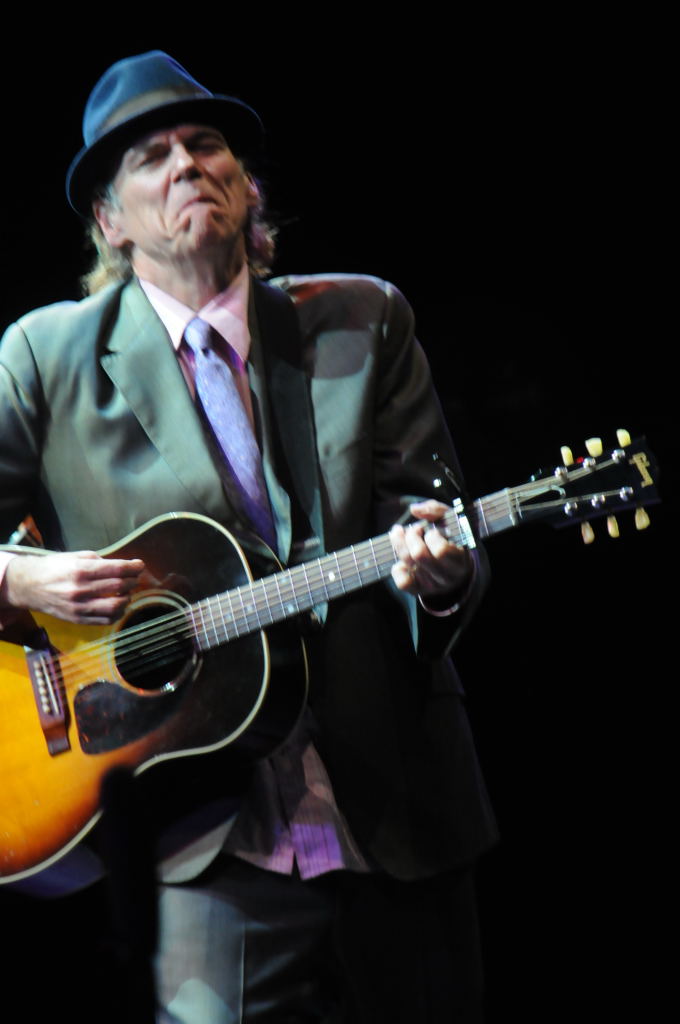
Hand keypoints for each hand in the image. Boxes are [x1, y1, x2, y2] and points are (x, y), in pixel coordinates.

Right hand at [1, 551, 144, 623]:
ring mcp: (79, 607)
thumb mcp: (75, 557)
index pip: (116, 570)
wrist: (28, 586)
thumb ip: (99, 561)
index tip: (140, 565)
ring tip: (127, 592)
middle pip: (118, 587)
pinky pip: (105, 620)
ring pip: (115, 607)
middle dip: (132, 581)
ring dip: (127, 598)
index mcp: (80, 570)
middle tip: (135, 577)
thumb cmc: (54, 568)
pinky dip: (117, 613)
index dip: (133, 567)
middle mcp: (80, 590)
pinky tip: (118, 605)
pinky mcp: (77, 620)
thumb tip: (122, 567)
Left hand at [390, 500, 472, 602]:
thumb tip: (415, 509)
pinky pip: (403, 582)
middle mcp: (446, 576)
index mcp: (459, 559)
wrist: (457, 568)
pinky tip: (401, 559)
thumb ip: (436, 510)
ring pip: (408, 564)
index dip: (431, 536)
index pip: (441, 550)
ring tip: (400, 534)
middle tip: (413, 529)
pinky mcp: (419, 590)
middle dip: (411, 537)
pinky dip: (398, 568)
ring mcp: (432, 585)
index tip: (430, 530)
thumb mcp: (452, 521)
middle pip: (419, 555)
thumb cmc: (453, 539)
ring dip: (399, 544)